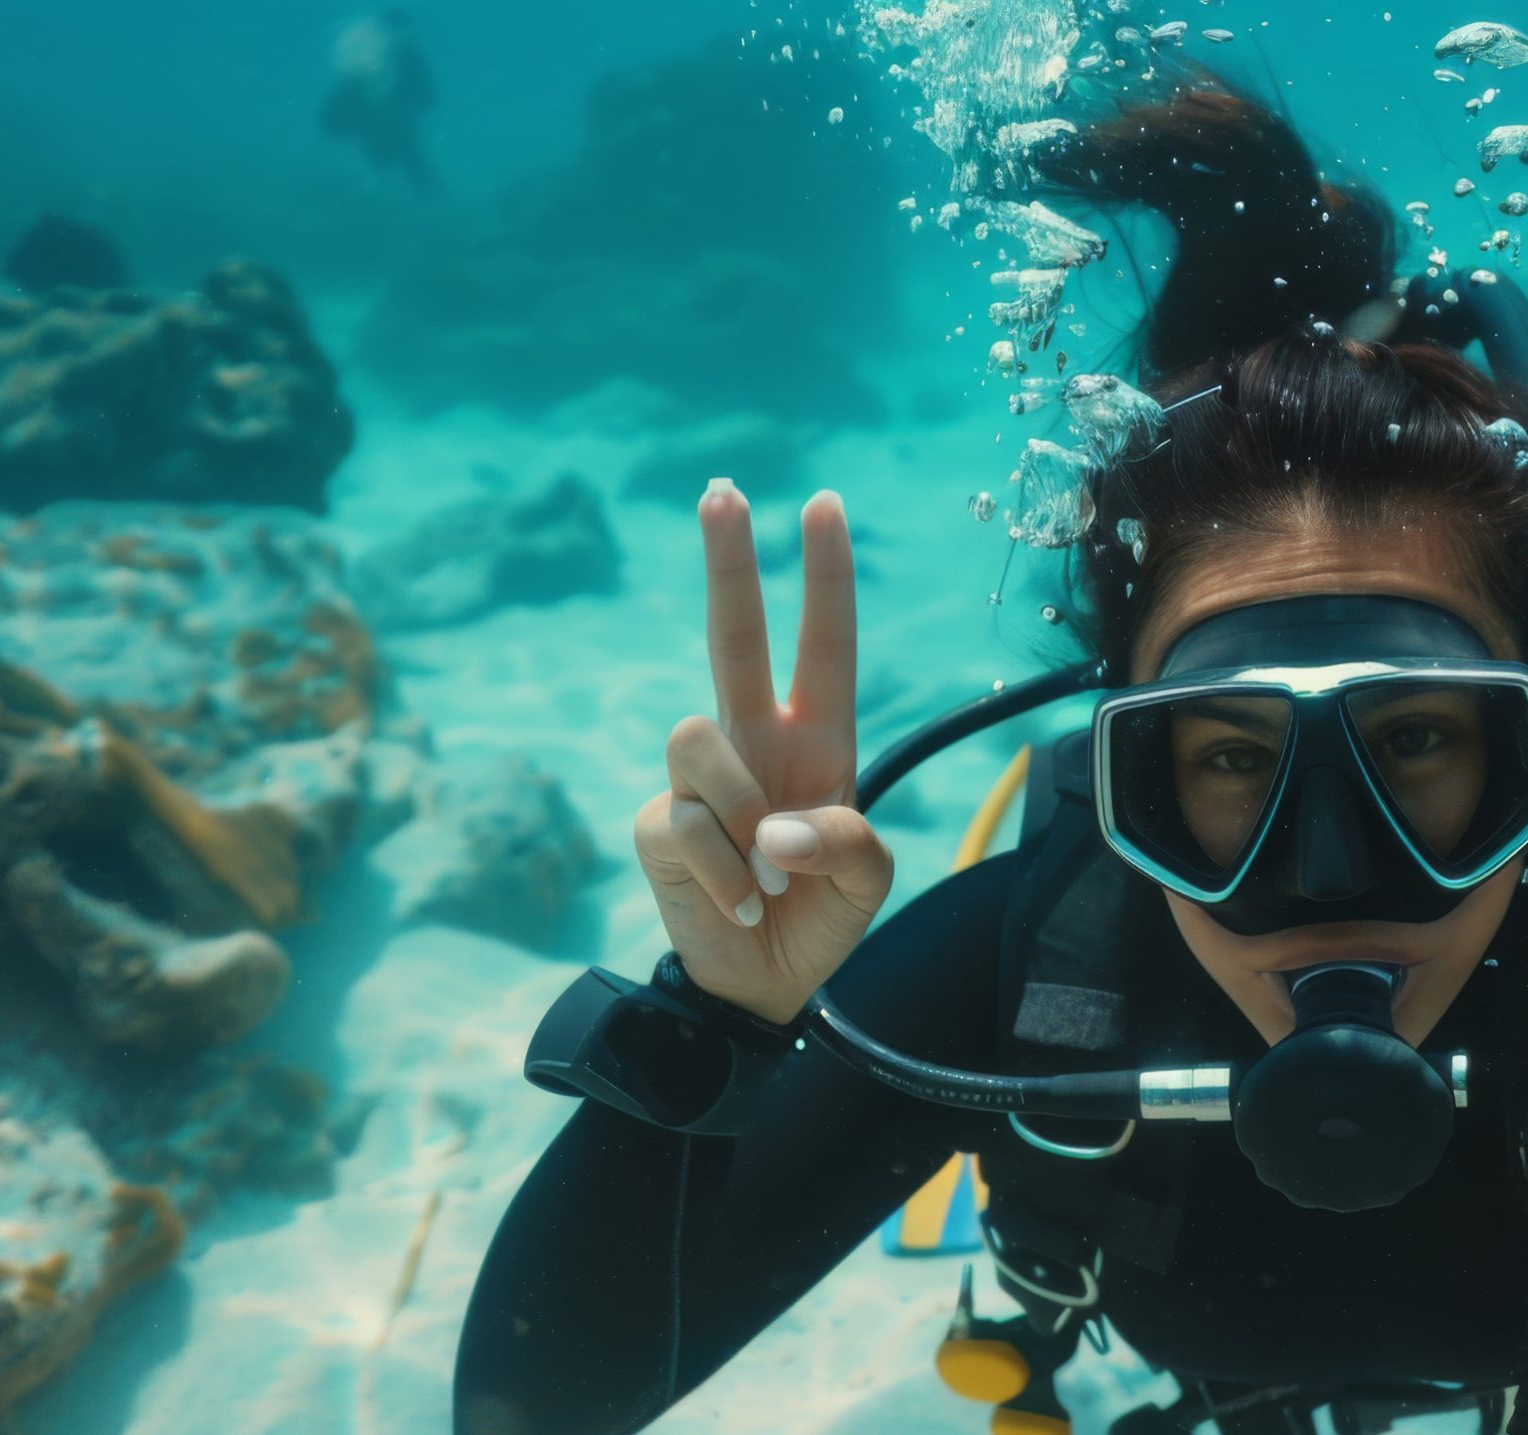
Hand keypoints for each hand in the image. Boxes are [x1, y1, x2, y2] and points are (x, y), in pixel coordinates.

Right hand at [630, 479, 893, 1024]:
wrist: (760, 986)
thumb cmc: (819, 917)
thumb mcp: (867, 882)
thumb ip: (846, 843)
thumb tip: (776, 827)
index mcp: (817, 740)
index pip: (824, 644)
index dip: (825, 578)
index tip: (822, 505)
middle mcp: (755, 742)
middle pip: (732, 635)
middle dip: (728, 562)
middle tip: (722, 489)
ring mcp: (700, 780)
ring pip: (702, 739)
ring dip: (743, 813)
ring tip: (769, 878)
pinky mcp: (660, 824)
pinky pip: (690, 824)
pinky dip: (728, 877)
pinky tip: (741, 906)